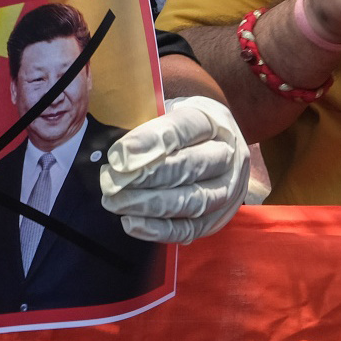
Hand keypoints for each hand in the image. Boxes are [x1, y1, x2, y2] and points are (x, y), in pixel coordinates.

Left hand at [100, 95, 250, 244]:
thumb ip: (140, 123)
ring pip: (193, 201)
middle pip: (191, 166)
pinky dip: (159, 230)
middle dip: (147, 177)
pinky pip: (190, 229)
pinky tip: (131, 223)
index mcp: (212, 120)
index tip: (119, 155)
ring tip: (116, 203)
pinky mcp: (218, 218)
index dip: (150, 142)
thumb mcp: (163, 111)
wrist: (213, 147)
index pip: (184, 128)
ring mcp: (228, 189)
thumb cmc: (177, 128)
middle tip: (112, 182)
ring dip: (150, 205)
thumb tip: (114, 151)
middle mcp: (228, 154)